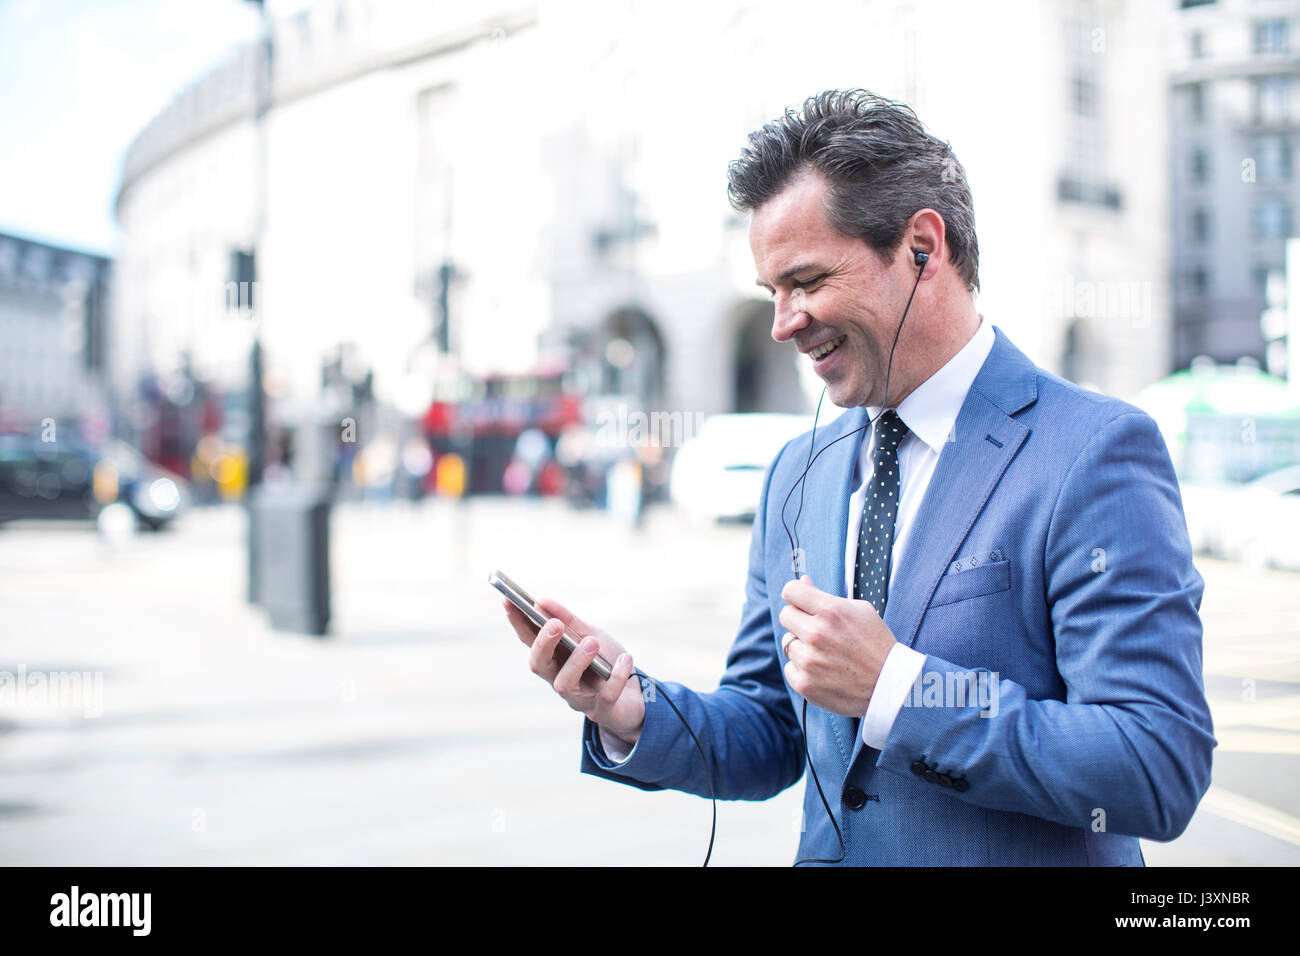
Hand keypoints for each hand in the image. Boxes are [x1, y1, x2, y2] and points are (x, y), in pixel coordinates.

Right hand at [502, 596, 644, 745]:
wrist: (634, 697)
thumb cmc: (605, 663)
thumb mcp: (591, 635)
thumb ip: (569, 621)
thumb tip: (541, 601)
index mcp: (554, 658)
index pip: (529, 640)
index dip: (517, 622)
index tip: (508, 600)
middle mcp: (559, 679)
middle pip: (539, 665)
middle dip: (544, 645)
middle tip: (554, 624)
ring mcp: (579, 698)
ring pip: (566, 684)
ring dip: (577, 661)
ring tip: (591, 642)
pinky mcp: (602, 711)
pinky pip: (606, 697)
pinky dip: (616, 677)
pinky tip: (624, 659)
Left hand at [778, 575, 897, 716]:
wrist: (890, 686)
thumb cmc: (876, 645)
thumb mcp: (859, 611)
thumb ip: (826, 596)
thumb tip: (803, 581)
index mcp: (830, 611)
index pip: (790, 591)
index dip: (796, 595)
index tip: (801, 602)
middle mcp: (817, 634)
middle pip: (785, 615)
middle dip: (798, 619)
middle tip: (817, 630)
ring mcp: (809, 660)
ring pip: (787, 642)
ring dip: (802, 646)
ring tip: (826, 654)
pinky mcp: (804, 683)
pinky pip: (790, 667)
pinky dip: (802, 669)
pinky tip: (823, 671)